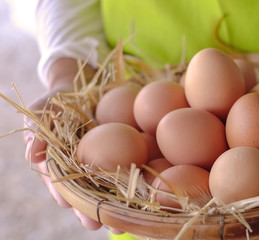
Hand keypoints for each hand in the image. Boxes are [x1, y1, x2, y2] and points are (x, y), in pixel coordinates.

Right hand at [23, 58, 122, 233]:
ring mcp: (99, 165)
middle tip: (95, 224)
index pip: (58, 183)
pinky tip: (143, 198)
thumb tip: (32, 156)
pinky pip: (126, 173)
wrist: (82, 87)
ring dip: (111, 207)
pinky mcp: (121, 157)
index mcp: (57, 165)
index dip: (62, 193)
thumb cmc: (58, 101)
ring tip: (120, 224)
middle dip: (88, 211)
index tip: (65, 204)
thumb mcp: (44, 110)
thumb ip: (37, 130)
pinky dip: (133, 186)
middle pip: (83, 195)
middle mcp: (78, 170)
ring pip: (104, 190)